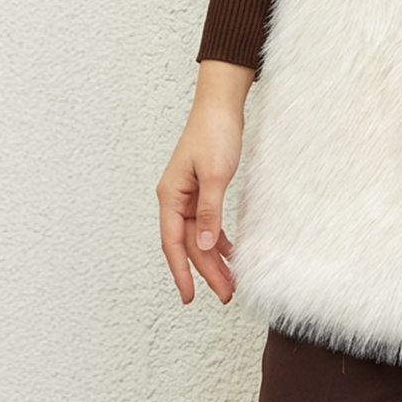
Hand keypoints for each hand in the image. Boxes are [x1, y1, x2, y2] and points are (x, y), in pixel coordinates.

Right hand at [156, 60, 252, 304]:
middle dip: (206, 271)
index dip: (181, 272)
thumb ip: (209, 211)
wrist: (221, 105)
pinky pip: (207, 223)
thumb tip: (207, 246)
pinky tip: (231, 252)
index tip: (190, 296)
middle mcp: (175, 199)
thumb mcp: (214, 174)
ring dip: (214, 259)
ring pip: (200, 236)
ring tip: (231, 281)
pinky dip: (219, 240)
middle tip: (226, 293)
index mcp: (170, 197)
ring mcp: (187, 195)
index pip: (174, 244)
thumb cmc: (214, 133)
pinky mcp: (202, 190)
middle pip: (189, 244)